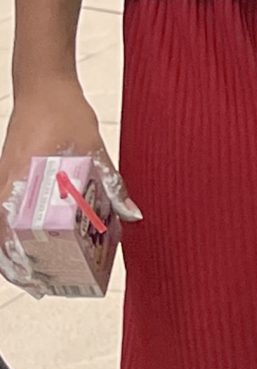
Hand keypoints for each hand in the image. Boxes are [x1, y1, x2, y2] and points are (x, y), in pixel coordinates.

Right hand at [0, 77, 138, 294]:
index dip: (19, 262)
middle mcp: (6, 185)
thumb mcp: (94, 148)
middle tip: (40, 283)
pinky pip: (4, 207)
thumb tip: (131, 214)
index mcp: (23, 182)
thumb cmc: (65, 113)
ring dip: (15, 247)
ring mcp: (3, 179)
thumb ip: (110, 183)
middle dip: (18, 263)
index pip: (10, 234)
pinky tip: (32, 234)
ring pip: (2, 224)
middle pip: (3, 235)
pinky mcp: (7, 172)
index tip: (35, 280)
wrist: (42, 85)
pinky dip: (13, 226)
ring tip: (36, 267)